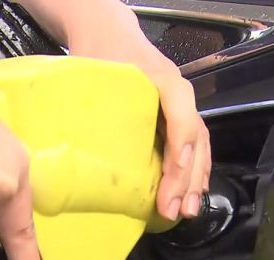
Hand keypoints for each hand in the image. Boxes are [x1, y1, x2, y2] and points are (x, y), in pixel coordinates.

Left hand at [17, 0, 211, 219]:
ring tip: (185, 211)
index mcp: (162, 79)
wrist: (107, 33)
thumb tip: (76, 151)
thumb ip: (90, 102)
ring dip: (193, 181)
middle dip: (186, 177)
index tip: (174, 172)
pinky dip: (192, 172)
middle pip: (193, 138)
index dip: (180, 145)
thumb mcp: (93, 71)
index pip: (181, 114)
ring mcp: (179, 107)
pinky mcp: (174, 118)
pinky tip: (188, 194)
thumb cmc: (99, 52)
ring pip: (197, 146)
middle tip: (174, 209)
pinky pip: (191, 147)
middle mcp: (177, 94)